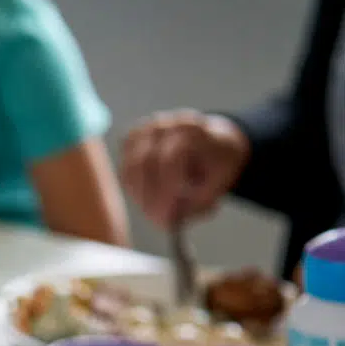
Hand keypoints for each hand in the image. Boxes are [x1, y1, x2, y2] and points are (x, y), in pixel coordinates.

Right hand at [122, 110, 250, 228]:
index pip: (171, 158)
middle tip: (159, 221)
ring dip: (140, 195)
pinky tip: (149, 197)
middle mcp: (166, 124)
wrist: (213, 145)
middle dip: (150, 197)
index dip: (167, 189)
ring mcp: (146, 130)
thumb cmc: (215, 167)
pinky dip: (134, 189)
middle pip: (144, 161)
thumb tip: (171, 221)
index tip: (170, 217)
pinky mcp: (132, 140)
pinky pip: (125, 171)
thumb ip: (199, 202)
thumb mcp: (219, 185)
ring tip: (156, 211)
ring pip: (129, 168)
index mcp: (193, 130)